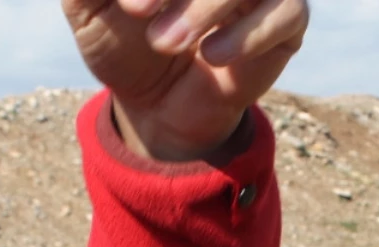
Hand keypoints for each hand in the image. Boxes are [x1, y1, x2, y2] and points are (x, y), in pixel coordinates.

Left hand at [61, 0, 309, 160]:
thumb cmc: (123, 41)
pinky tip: (212, 56)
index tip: (126, 4)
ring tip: (165, 43)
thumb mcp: (90, 6)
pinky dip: (247, 35)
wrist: (155, 104)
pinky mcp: (288, 17)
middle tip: (137, 12)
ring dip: (206, 8)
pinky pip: (286, 12)